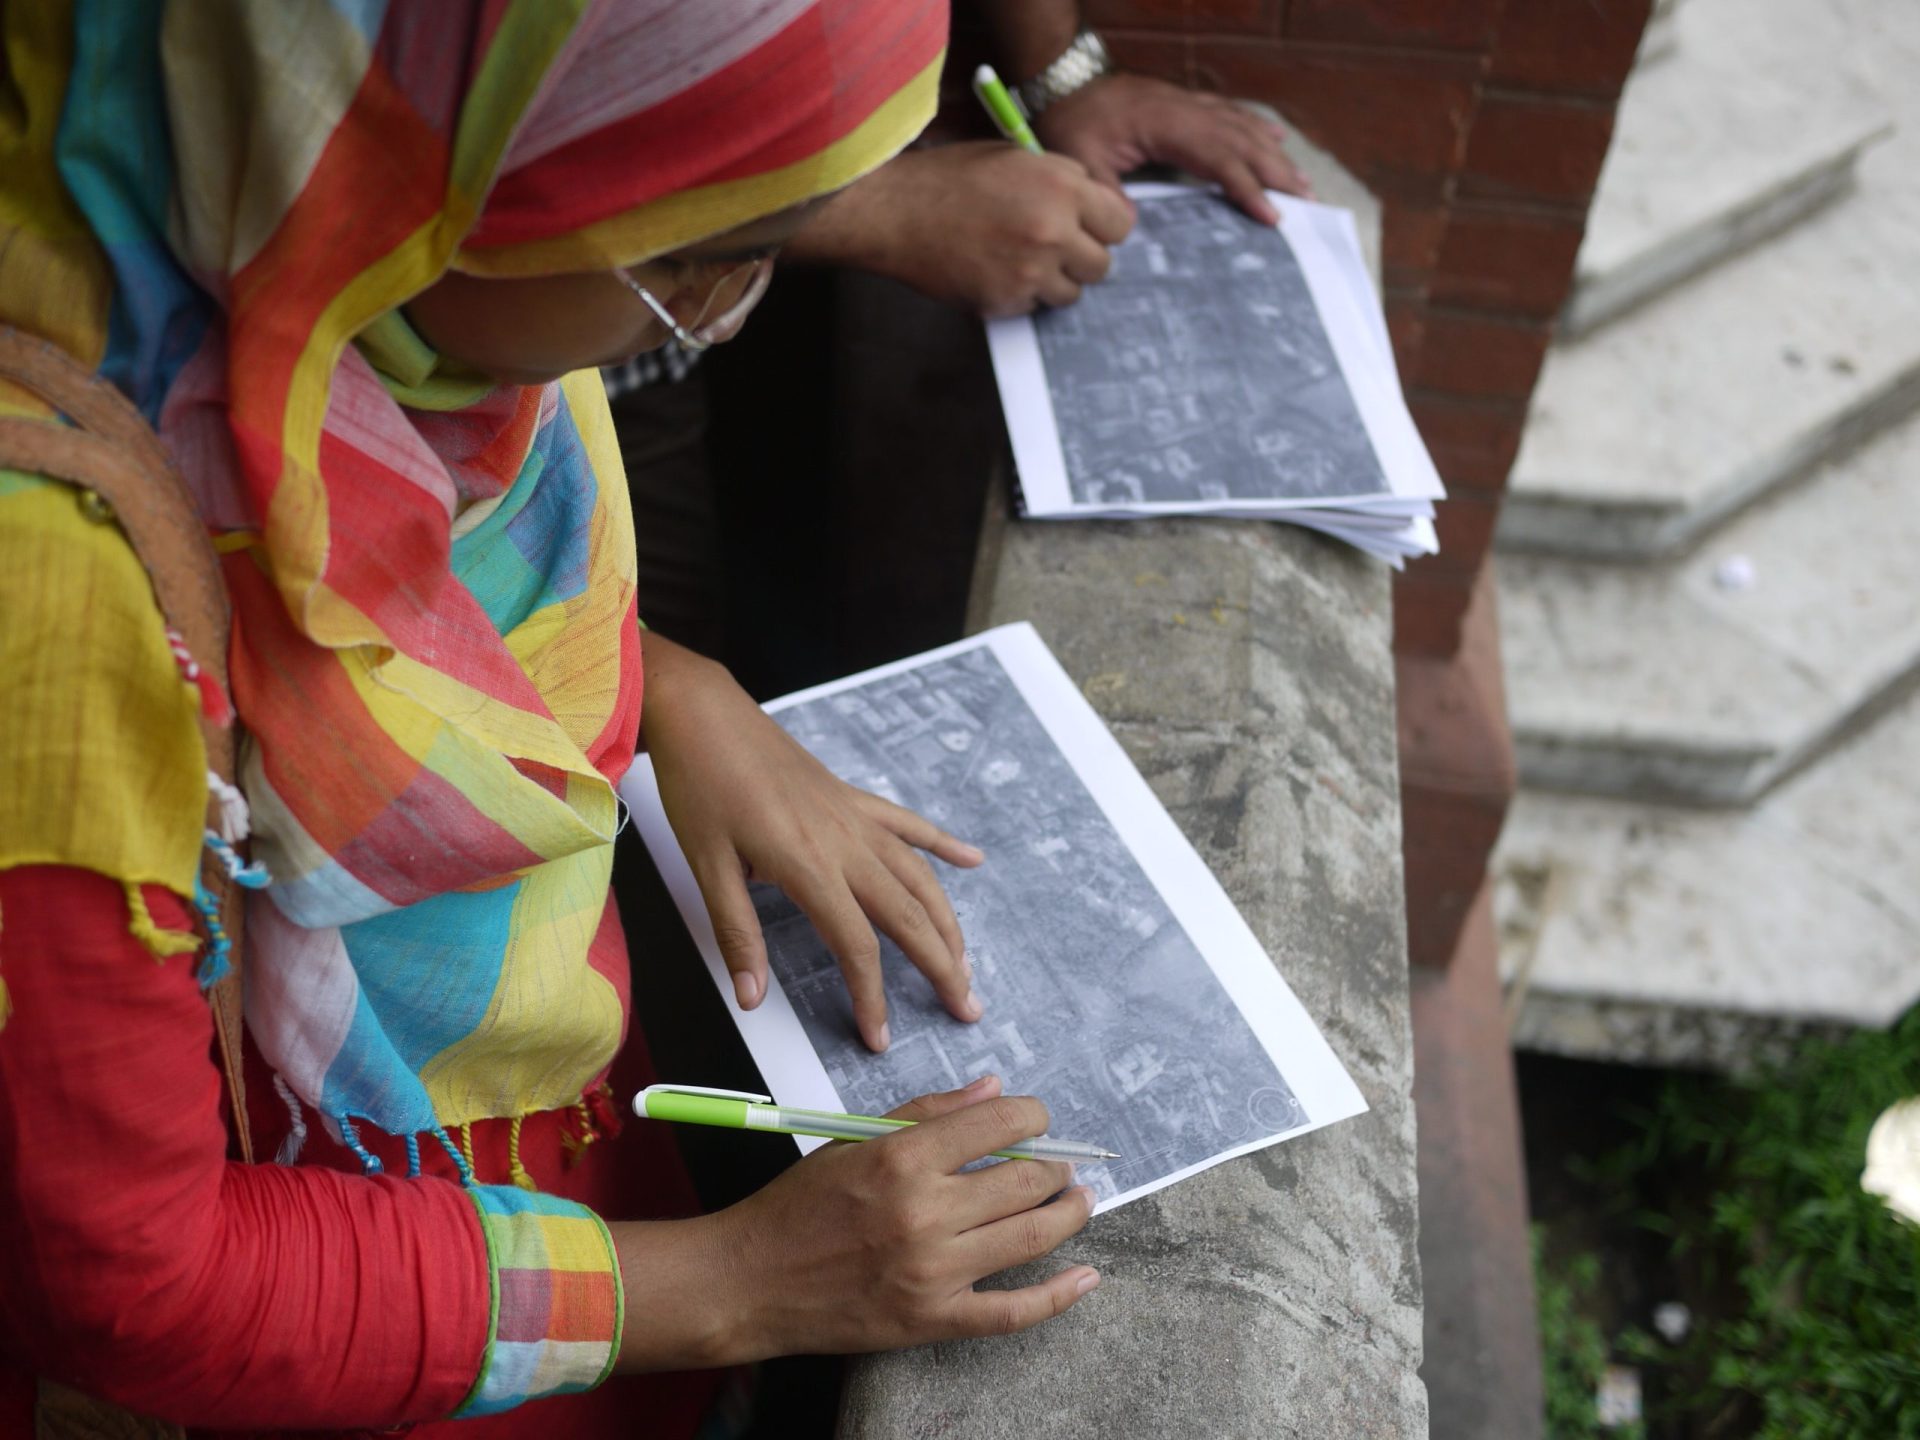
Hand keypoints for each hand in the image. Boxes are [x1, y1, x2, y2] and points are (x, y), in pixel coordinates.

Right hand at [619, 1077, 1098, 1367]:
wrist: (750, 1281)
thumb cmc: (797, 1207)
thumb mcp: (854, 1140)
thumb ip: (927, 1111)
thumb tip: (992, 1090)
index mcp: (902, 1158)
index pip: (996, 1125)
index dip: (1032, 1117)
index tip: (1038, 1119)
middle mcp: (923, 1212)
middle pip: (1024, 1180)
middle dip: (1054, 1165)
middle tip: (1060, 1163)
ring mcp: (932, 1271)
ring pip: (1031, 1237)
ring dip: (1069, 1214)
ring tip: (1079, 1200)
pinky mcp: (933, 1319)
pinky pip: (1012, 1312)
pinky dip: (1058, 1296)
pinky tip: (1087, 1277)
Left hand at [639, 630, 983, 1051]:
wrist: (705, 715)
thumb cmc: (700, 788)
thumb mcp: (707, 866)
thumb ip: (737, 934)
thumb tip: (751, 999)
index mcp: (809, 866)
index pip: (857, 947)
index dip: (873, 997)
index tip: (880, 1037)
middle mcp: (846, 843)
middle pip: (909, 916)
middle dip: (943, 967)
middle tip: (968, 1009)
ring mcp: (855, 817)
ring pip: (919, 876)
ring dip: (949, 922)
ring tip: (967, 962)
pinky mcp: (852, 797)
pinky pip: (909, 825)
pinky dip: (944, 844)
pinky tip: (973, 861)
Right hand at [783, 142, 1135, 315]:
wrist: (894, 211)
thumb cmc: (950, 178)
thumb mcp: (1015, 157)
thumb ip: (1063, 180)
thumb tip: (1101, 207)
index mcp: (1061, 186)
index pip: (1120, 224)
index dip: (1103, 226)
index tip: (1087, 227)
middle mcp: (1052, 231)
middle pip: (1100, 265)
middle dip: (1080, 257)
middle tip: (1051, 246)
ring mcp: (1030, 272)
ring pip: (1071, 293)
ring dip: (1053, 280)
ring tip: (1019, 258)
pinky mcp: (1005, 302)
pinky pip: (1033, 306)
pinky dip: (1020, 293)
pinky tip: (993, 269)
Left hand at [1034, 73, 1310, 225]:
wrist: (1065, 81)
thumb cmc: (1071, 122)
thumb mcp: (1079, 161)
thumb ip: (1106, 192)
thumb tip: (1130, 225)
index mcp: (1166, 127)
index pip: (1218, 159)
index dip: (1247, 188)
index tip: (1271, 215)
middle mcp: (1187, 112)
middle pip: (1243, 143)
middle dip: (1277, 174)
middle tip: (1307, 202)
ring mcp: (1189, 105)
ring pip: (1242, 128)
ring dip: (1274, 155)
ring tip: (1302, 180)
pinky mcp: (1186, 103)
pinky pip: (1231, 113)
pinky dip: (1256, 127)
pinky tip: (1275, 139)